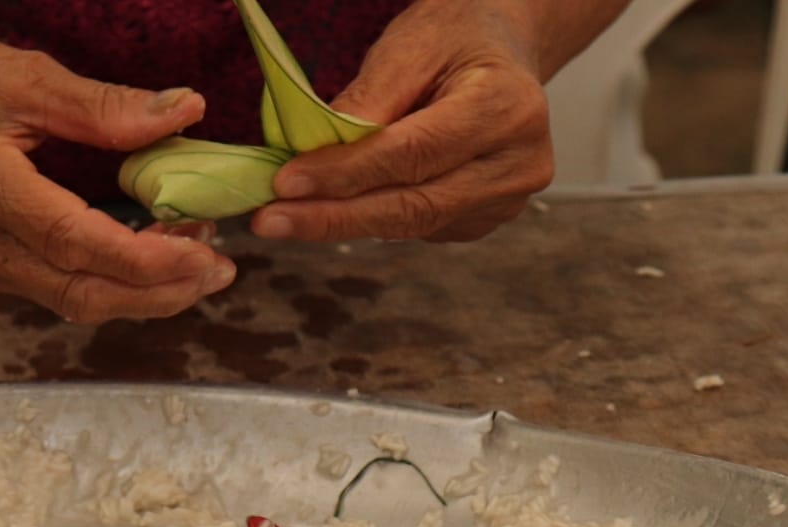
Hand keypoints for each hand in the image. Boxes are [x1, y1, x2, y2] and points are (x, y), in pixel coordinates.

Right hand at [0, 28, 237, 322]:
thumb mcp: (20, 74)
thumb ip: (103, 104)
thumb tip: (184, 109)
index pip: (75, 243)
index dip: (146, 260)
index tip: (204, 254)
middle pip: (81, 292)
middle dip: (159, 291)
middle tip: (220, 267)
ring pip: (72, 300)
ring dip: (140, 290)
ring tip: (194, 255)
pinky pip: (54, 290)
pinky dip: (107, 281)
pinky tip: (146, 254)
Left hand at [250, 0, 556, 243]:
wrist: (500, 53)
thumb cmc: (454, 38)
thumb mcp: (412, 44)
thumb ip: (369, 98)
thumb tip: (316, 153)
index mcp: (507, 108)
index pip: (414, 153)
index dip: (347, 174)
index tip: (286, 183)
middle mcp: (518, 163)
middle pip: (414, 204)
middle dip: (334, 216)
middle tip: (270, 220)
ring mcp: (507, 199)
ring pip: (412, 224)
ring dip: (343, 223)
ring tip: (285, 217)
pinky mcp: (485, 219)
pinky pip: (418, 227)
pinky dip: (370, 219)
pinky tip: (334, 208)